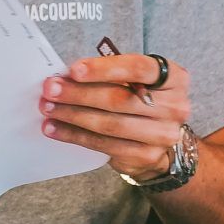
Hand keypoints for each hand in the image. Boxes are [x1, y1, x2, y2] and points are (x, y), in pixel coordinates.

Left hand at [44, 54, 192, 182]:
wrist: (160, 137)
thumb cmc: (140, 98)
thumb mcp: (135, 79)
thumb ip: (109, 74)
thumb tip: (65, 76)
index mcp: (175, 78)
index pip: (138, 68)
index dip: (104, 69)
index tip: (73, 70)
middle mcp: (175, 106)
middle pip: (120, 98)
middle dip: (79, 93)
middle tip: (50, 89)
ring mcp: (163, 134)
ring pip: (109, 124)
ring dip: (72, 115)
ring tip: (48, 108)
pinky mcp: (146, 155)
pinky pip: (104, 145)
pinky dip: (75, 135)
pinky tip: (56, 128)